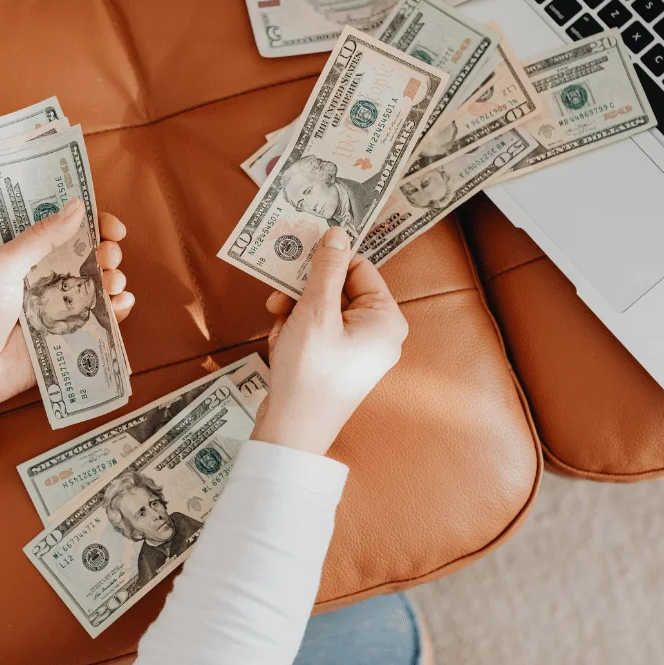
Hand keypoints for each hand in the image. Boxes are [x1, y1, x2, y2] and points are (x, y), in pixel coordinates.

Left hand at [0, 199, 133, 420]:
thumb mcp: (2, 264)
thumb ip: (41, 237)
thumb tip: (78, 207)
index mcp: (24, 252)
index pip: (63, 227)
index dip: (92, 222)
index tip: (112, 227)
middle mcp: (44, 276)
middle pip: (88, 254)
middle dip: (107, 251)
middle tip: (108, 257)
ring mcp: (58, 306)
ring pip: (98, 285)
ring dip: (114, 278)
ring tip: (111, 282)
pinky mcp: (67, 334)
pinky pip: (100, 319)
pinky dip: (117, 310)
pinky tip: (120, 303)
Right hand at [253, 227, 408, 455]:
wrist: (293, 431)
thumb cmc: (309, 373)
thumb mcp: (315, 312)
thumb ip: (326, 269)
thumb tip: (337, 233)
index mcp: (386, 319)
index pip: (359, 267)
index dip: (326, 263)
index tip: (295, 262)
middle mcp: (378, 333)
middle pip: (338, 288)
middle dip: (304, 294)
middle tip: (277, 302)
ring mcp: (358, 350)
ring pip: (322, 308)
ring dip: (294, 314)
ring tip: (281, 333)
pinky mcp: (337, 362)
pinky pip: (316, 331)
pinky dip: (295, 333)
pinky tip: (282, 347)